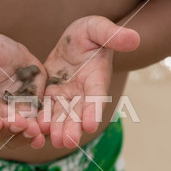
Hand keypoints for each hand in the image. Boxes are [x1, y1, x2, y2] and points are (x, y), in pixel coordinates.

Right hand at [0, 34, 46, 148]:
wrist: (10, 50)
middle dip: (9, 131)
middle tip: (21, 125)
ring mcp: (12, 115)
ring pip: (17, 135)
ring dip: (25, 136)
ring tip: (36, 132)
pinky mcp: (30, 113)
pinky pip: (34, 127)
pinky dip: (39, 132)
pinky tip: (46, 133)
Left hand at [38, 16, 139, 148]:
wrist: (74, 40)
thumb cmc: (90, 32)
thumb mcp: (99, 28)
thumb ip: (114, 35)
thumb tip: (135, 38)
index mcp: (97, 77)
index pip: (97, 96)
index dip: (93, 110)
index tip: (90, 125)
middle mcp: (82, 91)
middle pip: (79, 112)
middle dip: (73, 127)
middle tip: (67, 141)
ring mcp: (66, 95)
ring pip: (62, 114)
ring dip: (57, 128)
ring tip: (53, 140)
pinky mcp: (51, 94)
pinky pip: (45, 108)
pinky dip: (42, 118)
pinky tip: (35, 127)